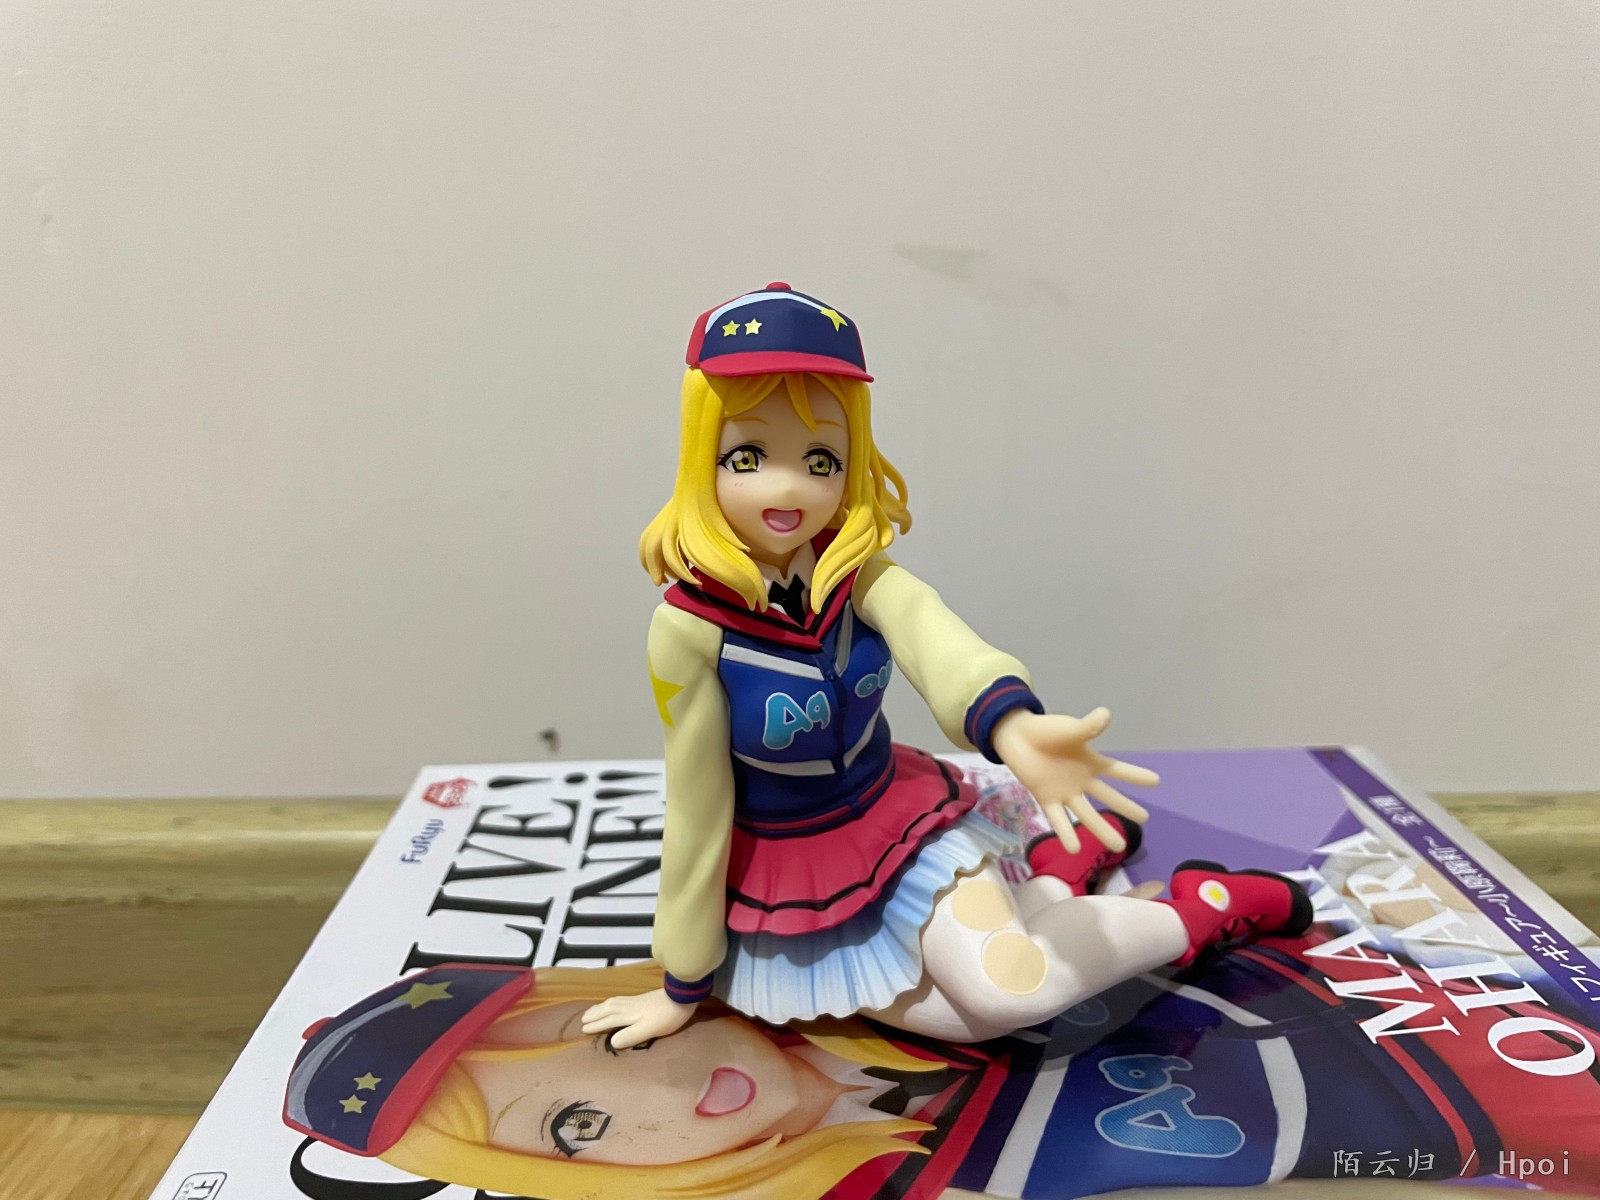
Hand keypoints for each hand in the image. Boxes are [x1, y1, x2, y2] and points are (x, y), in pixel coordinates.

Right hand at [581, 988, 696, 1048]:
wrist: (681, 996)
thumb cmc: (666, 1017)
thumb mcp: (649, 1030)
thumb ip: (630, 1036)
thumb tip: (611, 1042)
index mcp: (628, 1016)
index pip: (608, 1020)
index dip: (597, 1025)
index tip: (584, 1029)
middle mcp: (628, 1007)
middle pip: (608, 1010)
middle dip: (595, 1015)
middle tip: (583, 1019)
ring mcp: (635, 1001)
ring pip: (613, 1003)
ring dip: (601, 1007)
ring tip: (593, 1010)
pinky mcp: (642, 998)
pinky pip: (620, 999)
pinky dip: (611, 1001)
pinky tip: (614, 1002)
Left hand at [991, 706, 1158, 854]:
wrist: (1017, 736)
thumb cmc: (1047, 732)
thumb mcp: (1071, 729)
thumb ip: (1088, 726)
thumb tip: (1106, 714)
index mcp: (1090, 762)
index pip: (1117, 770)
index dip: (1135, 775)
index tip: (1157, 781)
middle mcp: (1082, 781)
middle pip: (1108, 796)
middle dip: (1125, 807)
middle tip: (1145, 819)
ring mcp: (1065, 792)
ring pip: (1087, 814)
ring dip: (1102, 830)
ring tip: (1118, 847)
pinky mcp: (1047, 799)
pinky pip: (1058, 819)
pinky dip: (1066, 833)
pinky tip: (1074, 849)